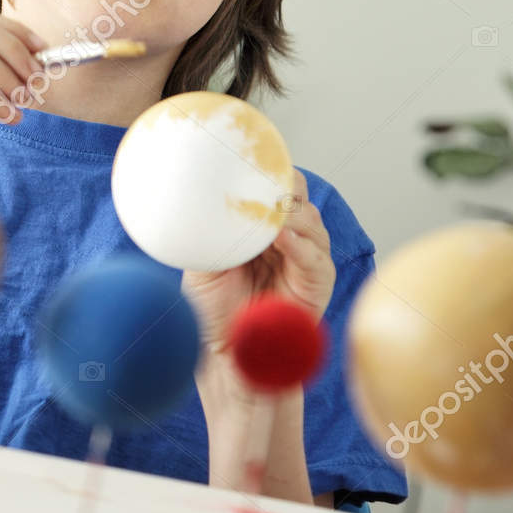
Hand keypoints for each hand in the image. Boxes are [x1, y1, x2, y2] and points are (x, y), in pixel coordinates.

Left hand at [183, 170, 334, 417]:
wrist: (226, 357)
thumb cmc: (213, 313)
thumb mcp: (202, 262)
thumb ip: (207, 232)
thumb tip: (195, 197)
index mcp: (261, 231)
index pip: (274, 189)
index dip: (267, 171)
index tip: (250, 154)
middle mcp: (288, 240)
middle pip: (298, 196)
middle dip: (283, 184)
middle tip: (262, 179)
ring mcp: (306, 259)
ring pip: (310, 221)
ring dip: (289, 212)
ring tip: (268, 209)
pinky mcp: (317, 283)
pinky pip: (315, 256)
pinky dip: (298, 243)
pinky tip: (280, 236)